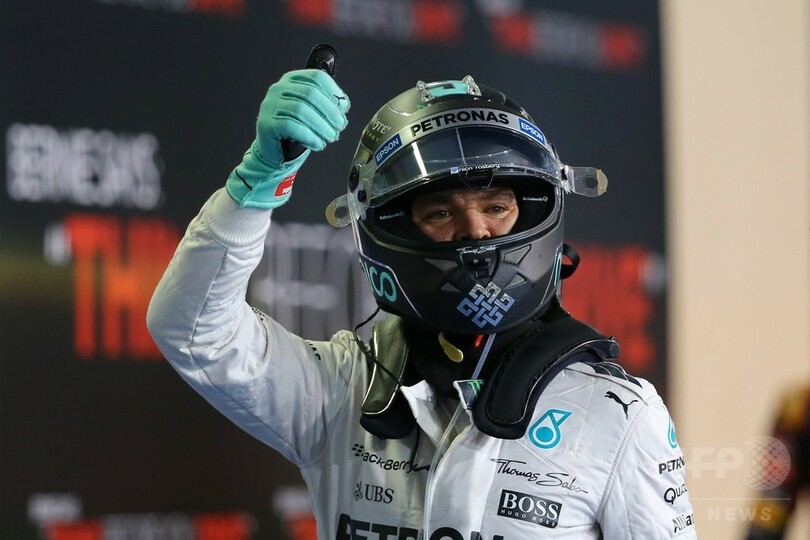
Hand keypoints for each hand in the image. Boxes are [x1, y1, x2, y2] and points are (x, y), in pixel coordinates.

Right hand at [226, 69, 349, 208]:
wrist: (276, 153)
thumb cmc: (297, 132)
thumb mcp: (315, 114)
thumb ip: (328, 104)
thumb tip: (343, 103)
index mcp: (292, 81)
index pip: (316, 77)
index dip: (334, 92)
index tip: (344, 108)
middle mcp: (279, 88)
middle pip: (310, 93)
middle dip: (330, 111)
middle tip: (340, 127)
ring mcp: (270, 105)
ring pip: (301, 109)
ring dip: (321, 125)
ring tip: (331, 137)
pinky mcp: (266, 123)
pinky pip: (291, 126)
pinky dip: (309, 136)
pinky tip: (318, 144)